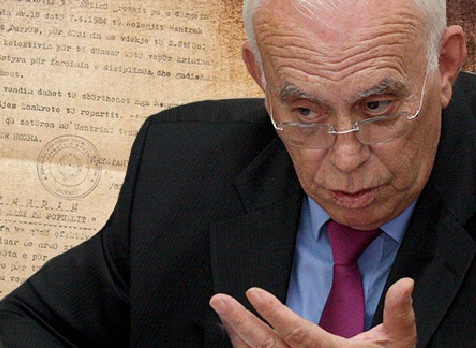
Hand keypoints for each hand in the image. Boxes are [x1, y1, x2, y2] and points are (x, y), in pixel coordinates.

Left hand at [209, 277, 415, 346]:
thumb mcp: (397, 342)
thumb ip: (399, 313)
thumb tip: (405, 283)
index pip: (298, 333)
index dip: (275, 314)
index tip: (253, 293)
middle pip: (267, 346)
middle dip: (241, 321)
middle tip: (220, 299)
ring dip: (237, 331)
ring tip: (221, 308)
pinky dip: (243, 345)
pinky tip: (232, 328)